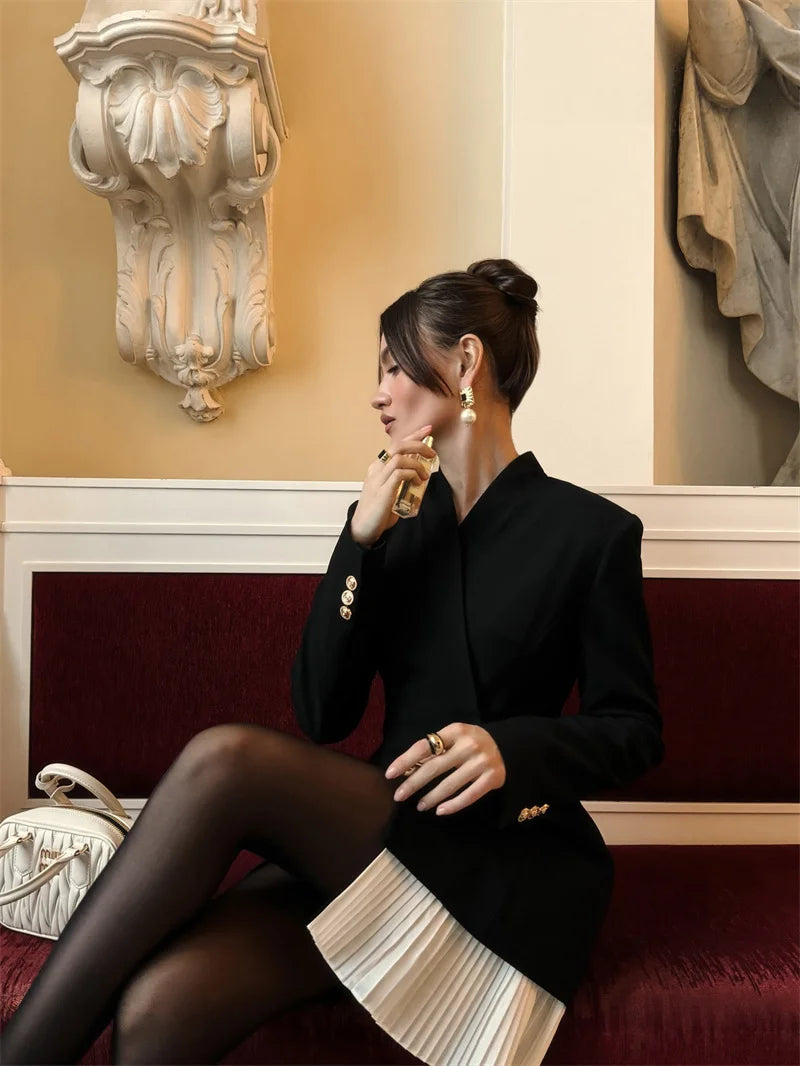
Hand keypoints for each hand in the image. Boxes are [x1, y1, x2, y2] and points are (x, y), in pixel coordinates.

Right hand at [350, 424, 436, 547]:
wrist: (364, 529)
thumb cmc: (378, 511)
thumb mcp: (391, 491)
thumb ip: (402, 481)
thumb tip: (421, 477)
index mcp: (378, 467)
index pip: (396, 444)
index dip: (413, 435)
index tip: (428, 429)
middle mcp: (377, 469)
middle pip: (398, 445)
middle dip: (418, 444)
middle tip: (432, 454)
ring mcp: (378, 479)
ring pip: (399, 457)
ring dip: (417, 463)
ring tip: (425, 475)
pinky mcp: (383, 491)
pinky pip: (400, 473)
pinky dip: (412, 474)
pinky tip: (418, 482)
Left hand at [384, 723, 506, 815]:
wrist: (508, 747)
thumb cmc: (472, 743)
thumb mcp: (455, 737)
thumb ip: (436, 748)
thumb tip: (407, 769)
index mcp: (456, 731)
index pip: (425, 746)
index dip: (406, 760)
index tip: (390, 774)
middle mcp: (469, 745)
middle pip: (434, 767)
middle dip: (413, 783)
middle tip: (399, 796)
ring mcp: (481, 763)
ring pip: (450, 784)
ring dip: (431, 797)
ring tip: (420, 805)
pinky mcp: (492, 778)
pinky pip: (468, 796)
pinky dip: (453, 805)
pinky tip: (440, 811)